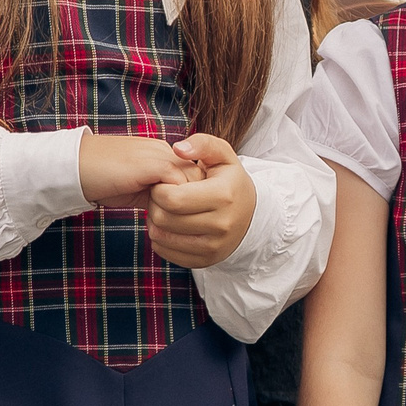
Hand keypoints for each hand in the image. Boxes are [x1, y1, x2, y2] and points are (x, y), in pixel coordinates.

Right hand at [78, 133, 202, 208]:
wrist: (75, 166)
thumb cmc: (101, 178)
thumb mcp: (135, 185)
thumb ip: (156, 193)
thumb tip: (175, 214)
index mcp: (162, 154)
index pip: (195, 175)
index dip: (192, 199)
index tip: (178, 217)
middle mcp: (165, 151)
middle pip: (199, 179)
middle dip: (193, 204)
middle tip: (174, 222)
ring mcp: (160, 156)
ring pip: (193, 183)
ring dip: (183, 207)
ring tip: (162, 220)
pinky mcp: (152, 165)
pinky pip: (178, 186)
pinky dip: (172, 205)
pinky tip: (154, 216)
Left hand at [148, 135, 256, 269]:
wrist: (251, 215)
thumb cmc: (229, 180)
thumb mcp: (223, 155)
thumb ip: (202, 144)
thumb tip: (178, 149)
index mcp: (223, 195)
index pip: (173, 199)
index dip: (159, 189)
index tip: (163, 183)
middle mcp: (221, 225)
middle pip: (165, 219)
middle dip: (154, 205)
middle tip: (159, 197)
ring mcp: (214, 247)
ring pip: (162, 238)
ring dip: (154, 223)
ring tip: (163, 210)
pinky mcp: (206, 261)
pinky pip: (167, 254)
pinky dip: (160, 240)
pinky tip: (168, 227)